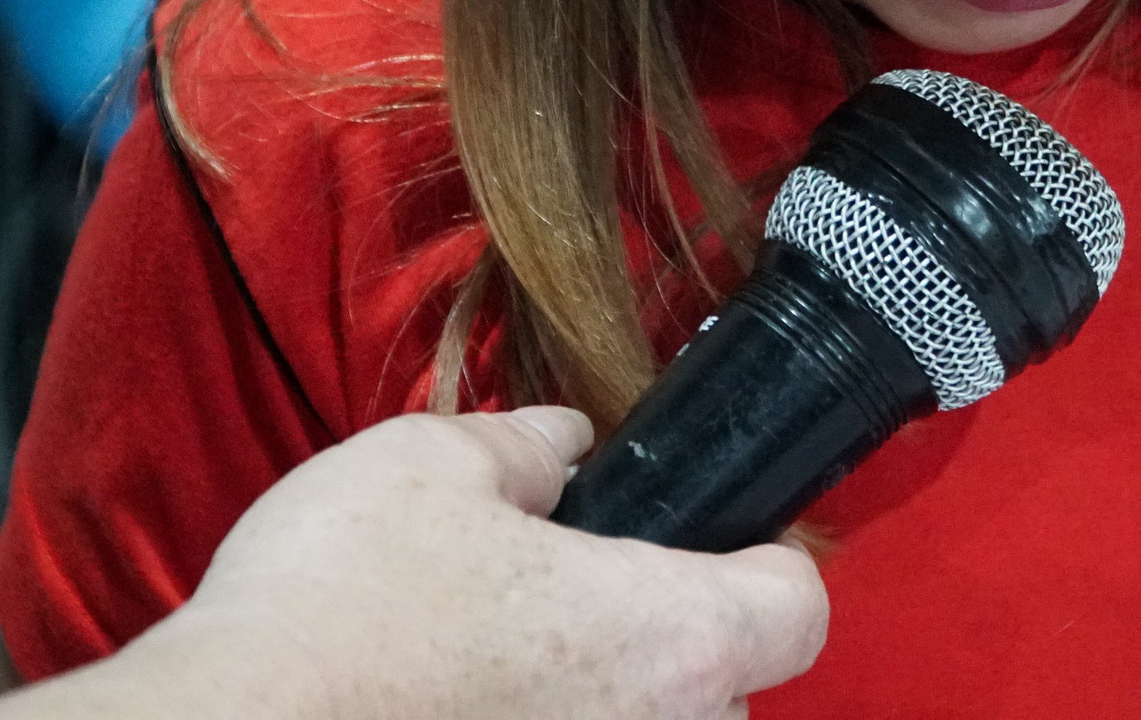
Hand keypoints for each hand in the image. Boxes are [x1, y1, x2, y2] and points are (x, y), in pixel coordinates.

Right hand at [113, 407, 826, 719]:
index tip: (712, 536)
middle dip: (661, 643)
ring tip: (494, 667)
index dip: (765, 562)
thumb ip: (525, 450)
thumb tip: (564, 447)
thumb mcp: (431, 466)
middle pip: (719, 690)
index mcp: (672, 637)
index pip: (796, 610)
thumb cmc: (343, 603)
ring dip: (592, 707)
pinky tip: (448, 709)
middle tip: (567, 599)